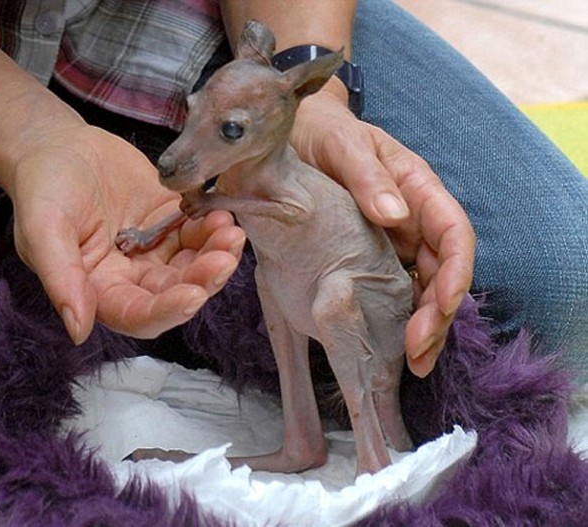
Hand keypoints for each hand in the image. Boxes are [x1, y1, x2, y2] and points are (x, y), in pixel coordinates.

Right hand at [6, 123, 245, 343]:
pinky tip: (221, 215)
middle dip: (203, 279)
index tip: (193, 294)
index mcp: (99, 288)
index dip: (167, 310)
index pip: (138, 314)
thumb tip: (78, 331)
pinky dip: (213, 229)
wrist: (58, 145)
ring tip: (230, 232)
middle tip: (224, 257)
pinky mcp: (171, 222)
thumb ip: (61, 278)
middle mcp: (131, 276)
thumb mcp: (42, 230)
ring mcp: (154, 249)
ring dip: (217, 255)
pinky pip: (198, 233)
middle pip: (175, 292)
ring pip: (193, 265)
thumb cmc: (42, 187)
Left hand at [291, 80, 475, 376]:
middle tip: (418, 354)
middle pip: (442, 273)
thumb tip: (395, 214)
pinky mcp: (368, 256)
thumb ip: (368, 176)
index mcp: (418, 190)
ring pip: (420, 288)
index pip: (454, 234)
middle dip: (437, 315)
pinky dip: (394, 319)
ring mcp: (393, 241)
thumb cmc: (324, 133)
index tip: (441, 306)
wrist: (293, 138)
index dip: (456, 273)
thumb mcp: (344, 145)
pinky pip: (390, 290)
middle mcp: (413, 220)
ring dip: (421, 326)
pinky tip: (386, 344)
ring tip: (411, 363)